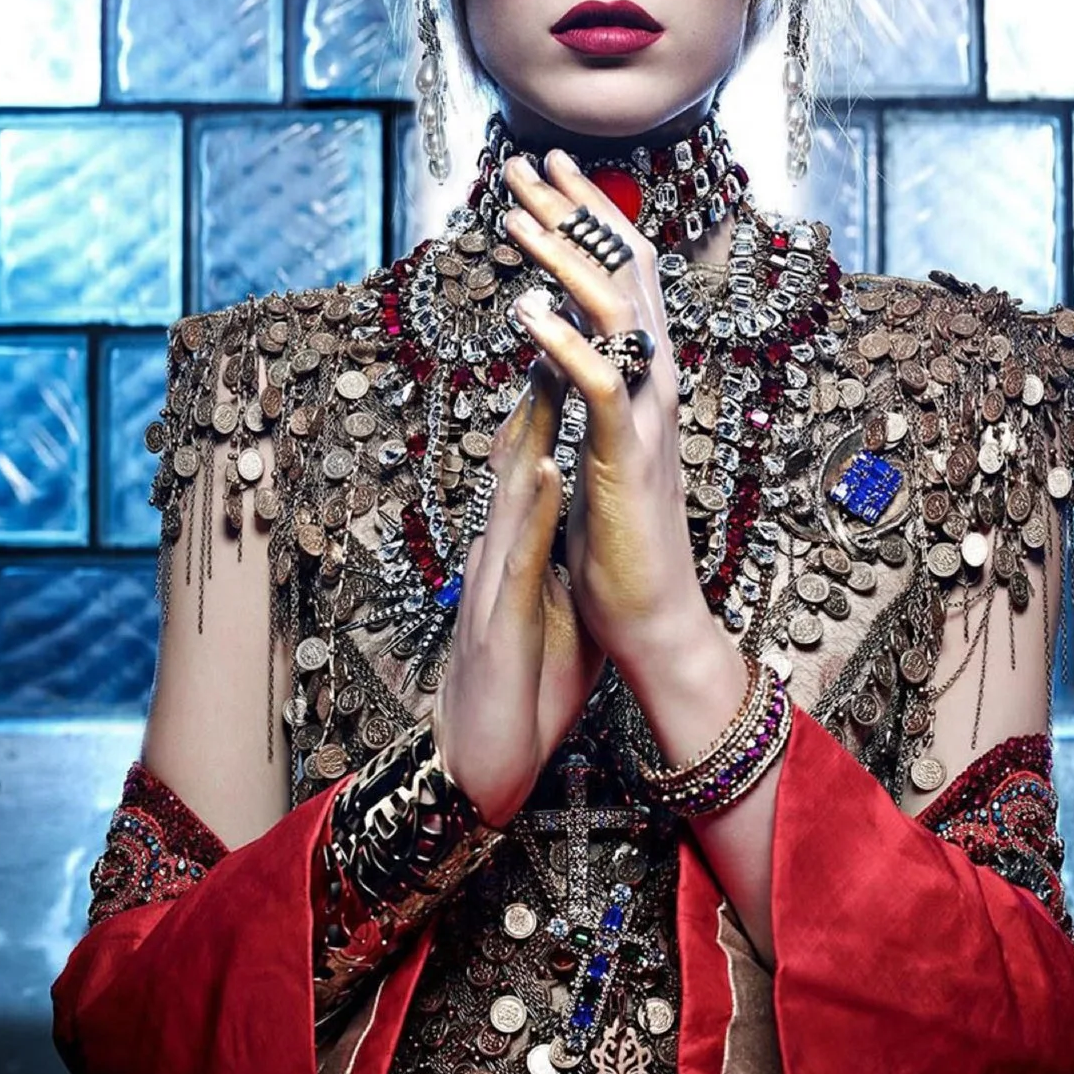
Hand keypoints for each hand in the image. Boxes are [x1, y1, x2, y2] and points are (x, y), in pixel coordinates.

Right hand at [434, 361, 602, 828]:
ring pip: (512, 492)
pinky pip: (521, 558)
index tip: (577, 334)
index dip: (552, 394)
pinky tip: (552, 472)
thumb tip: (589, 510)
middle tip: (556, 313)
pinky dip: (537, 512)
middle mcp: (501, 549)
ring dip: (529, 428)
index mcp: (519, 544)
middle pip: (517, 455)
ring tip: (550, 363)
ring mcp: (495, 580)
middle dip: (536, 384)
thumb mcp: (553, 603)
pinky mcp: (502, 620)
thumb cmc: (527, 684)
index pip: (535, 457)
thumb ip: (563, 551)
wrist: (484, 760)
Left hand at [501, 151, 740, 721]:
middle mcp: (653, 384)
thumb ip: (581, 392)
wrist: (651, 619)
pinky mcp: (626, 459)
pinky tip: (522, 311)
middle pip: (623, 273)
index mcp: (643, 378)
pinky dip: (562, 344)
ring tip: (515, 216)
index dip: (588, 218)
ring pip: (615, 316)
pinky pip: (597, 387)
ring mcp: (646, 418)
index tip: (549, 171)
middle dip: (575, 211)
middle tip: (529, 160)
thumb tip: (552, 345)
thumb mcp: (595, 448)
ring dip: (563, 259)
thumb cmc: (619, 542)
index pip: (621, 275)